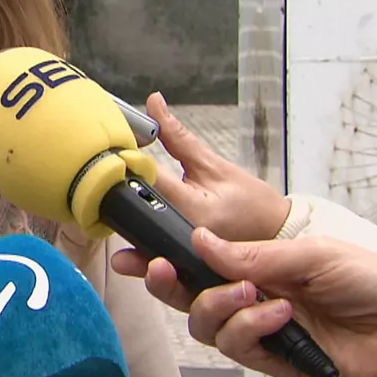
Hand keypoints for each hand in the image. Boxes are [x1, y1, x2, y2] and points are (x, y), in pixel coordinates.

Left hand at [110, 92, 290, 281]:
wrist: (276, 238)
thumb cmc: (251, 203)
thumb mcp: (214, 164)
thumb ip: (177, 137)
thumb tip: (153, 102)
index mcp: (192, 206)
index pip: (144, 180)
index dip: (122, 164)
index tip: (107, 153)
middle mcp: (184, 236)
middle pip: (133, 218)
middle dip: (114, 202)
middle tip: (101, 184)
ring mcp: (183, 260)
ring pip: (138, 250)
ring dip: (124, 233)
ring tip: (114, 213)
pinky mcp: (182, 274)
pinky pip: (153, 268)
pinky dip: (139, 256)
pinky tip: (130, 244)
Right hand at [144, 229, 376, 376]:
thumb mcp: (314, 254)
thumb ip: (252, 255)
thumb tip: (199, 243)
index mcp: (263, 261)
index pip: (201, 255)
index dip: (166, 251)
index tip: (134, 245)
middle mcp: (255, 293)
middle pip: (188, 292)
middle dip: (165, 280)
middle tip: (159, 269)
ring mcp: (262, 327)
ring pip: (204, 322)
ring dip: (216, 304)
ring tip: (252, 293)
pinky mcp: (274, 360)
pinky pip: (236, 345)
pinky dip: (249, 326)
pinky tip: (277, 313)